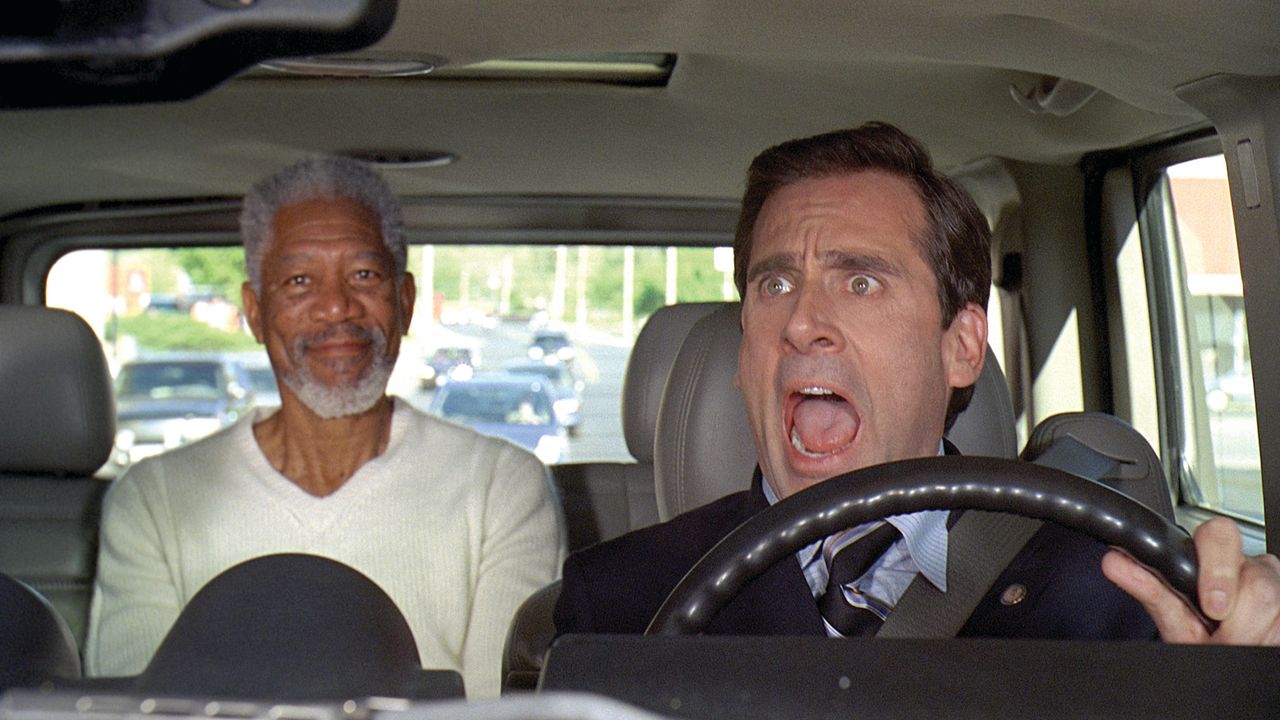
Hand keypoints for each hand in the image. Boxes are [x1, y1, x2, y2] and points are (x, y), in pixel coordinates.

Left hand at [1102, 516, 1279, 643]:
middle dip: (1239, 613)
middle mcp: (1248, 566)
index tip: (1211, 606)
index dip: (1218, 570)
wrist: (1218, 654)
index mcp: (1213, 557)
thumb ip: (1148, 587)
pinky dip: (1266, 641)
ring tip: (1231, 640)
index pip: (1220, 534)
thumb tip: (1114, 562)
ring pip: (1273, 604)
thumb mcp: (1170, 613)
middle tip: (1221, 630)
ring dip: (1250, 633)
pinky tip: (1252, 640)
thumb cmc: (1195, 632)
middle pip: (1257, 578)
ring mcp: (1274, 585)